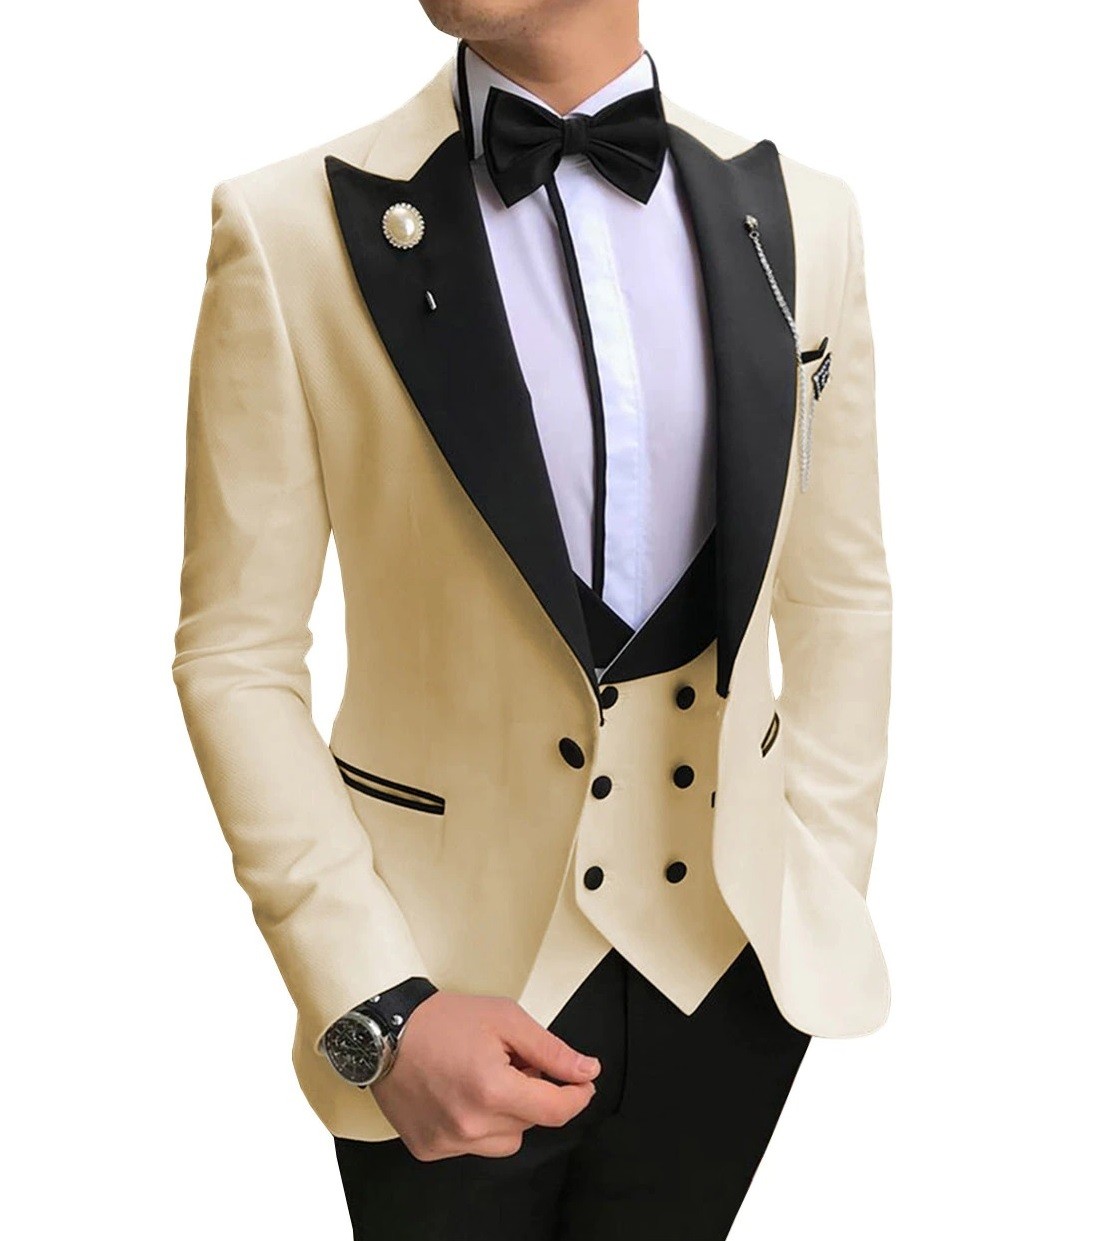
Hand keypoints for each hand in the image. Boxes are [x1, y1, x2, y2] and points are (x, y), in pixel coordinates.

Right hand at [370, 991, 600, 1160]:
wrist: (384, 1032)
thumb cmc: (441, 1020)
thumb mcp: (505, 1019)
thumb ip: (550, 1050)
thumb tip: (586, 1071)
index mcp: (493, 1090)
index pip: (556, 1110)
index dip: (577, 1095)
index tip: (583, 1082)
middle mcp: (471, 1124)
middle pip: (531, 1123)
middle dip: (533, 1093)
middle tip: (513, 1062)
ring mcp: (448, 1141)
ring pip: (506, 1140)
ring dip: (507, 1114)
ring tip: (484, 1078)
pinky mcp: (430, 1148)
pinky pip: (473, 1145)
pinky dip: (477, 1124)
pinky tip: (460, 1094)